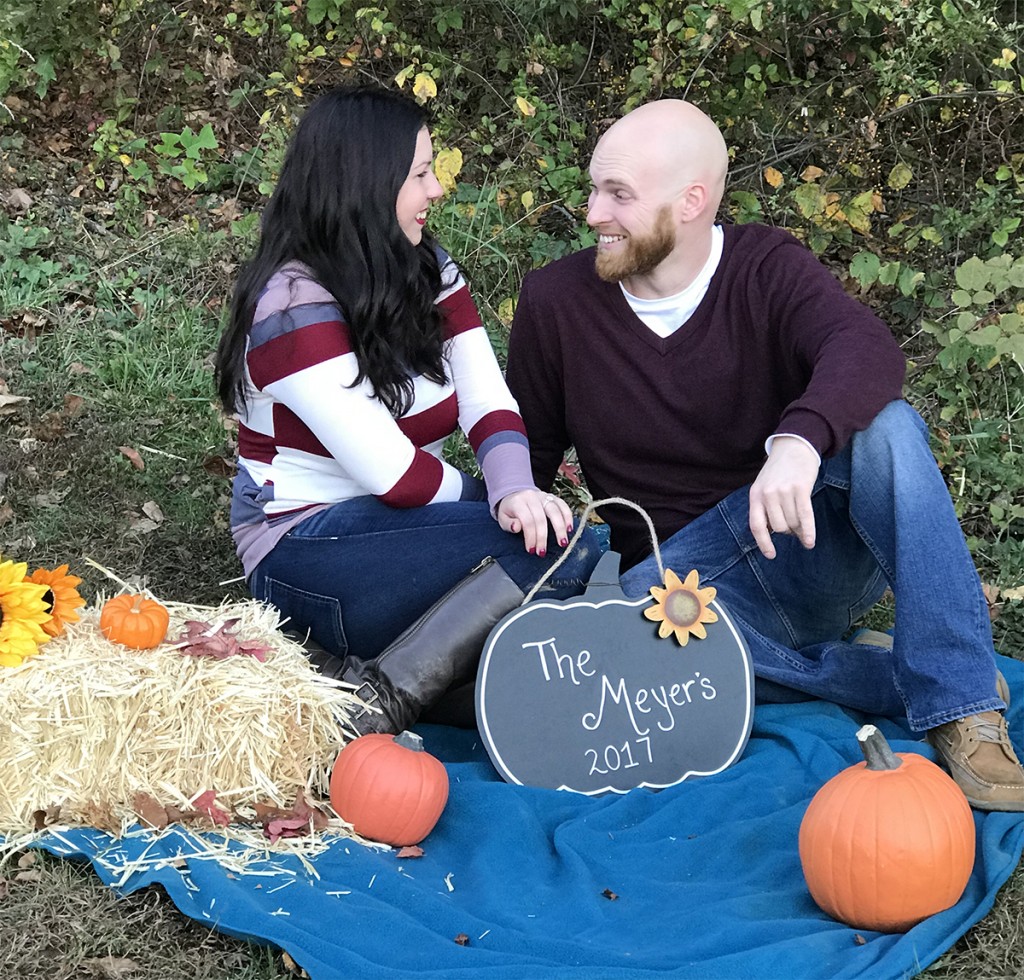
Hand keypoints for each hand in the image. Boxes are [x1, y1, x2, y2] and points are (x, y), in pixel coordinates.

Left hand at [497, 489, 573, 555]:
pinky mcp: (553, 497)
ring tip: (563, 543)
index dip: (530, 537)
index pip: (527, 521)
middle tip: (543, 552)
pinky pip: (563, 505)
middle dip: (542, 537)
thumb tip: (516, 527)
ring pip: (555, 510)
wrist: (515, 495)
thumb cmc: (510, 511)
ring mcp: (544, 496)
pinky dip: (568, 517)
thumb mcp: (503, 518)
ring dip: (560, 528)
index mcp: (518, 502)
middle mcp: (532, 497)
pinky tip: (569, 529)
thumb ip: (508, 524)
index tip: (531, 550)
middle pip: (541, 518)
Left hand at [748, 437, 820, 558]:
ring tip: (802, 527)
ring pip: (792, 523)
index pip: (756, 525)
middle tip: (794, 528)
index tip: (771, 555)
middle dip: (788, 532)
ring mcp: (783, 491)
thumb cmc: (779, 471)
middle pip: (778, 527)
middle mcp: (767, 494)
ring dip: (799, 530)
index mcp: (755, 495)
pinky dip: (808, 531)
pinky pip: (805, 516)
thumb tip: (775, 533)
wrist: (793, 447)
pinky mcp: (800, 489)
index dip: (763, 542)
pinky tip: (810, 542)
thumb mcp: (764, 487)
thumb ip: (766, 507)